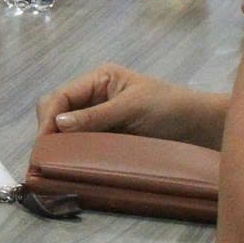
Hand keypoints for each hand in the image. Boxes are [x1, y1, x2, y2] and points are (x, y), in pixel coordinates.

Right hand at [34, 64, 224, 148]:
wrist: (200, 127)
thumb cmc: (169, 108)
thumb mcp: (132, 107)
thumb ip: (95, 116)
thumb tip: (58, 125)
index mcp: (99, 79)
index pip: (62, 96)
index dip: (49, 118)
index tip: (43, 143)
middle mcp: (95, 96)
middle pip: (57, 110)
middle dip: (48, 130)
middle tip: (46, 157)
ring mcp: (100, 117)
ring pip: (66, 128)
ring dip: (60, 143)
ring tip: (55, 163)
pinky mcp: (107, 136)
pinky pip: (82, 142)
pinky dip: (74, 151)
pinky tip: (71, 163)